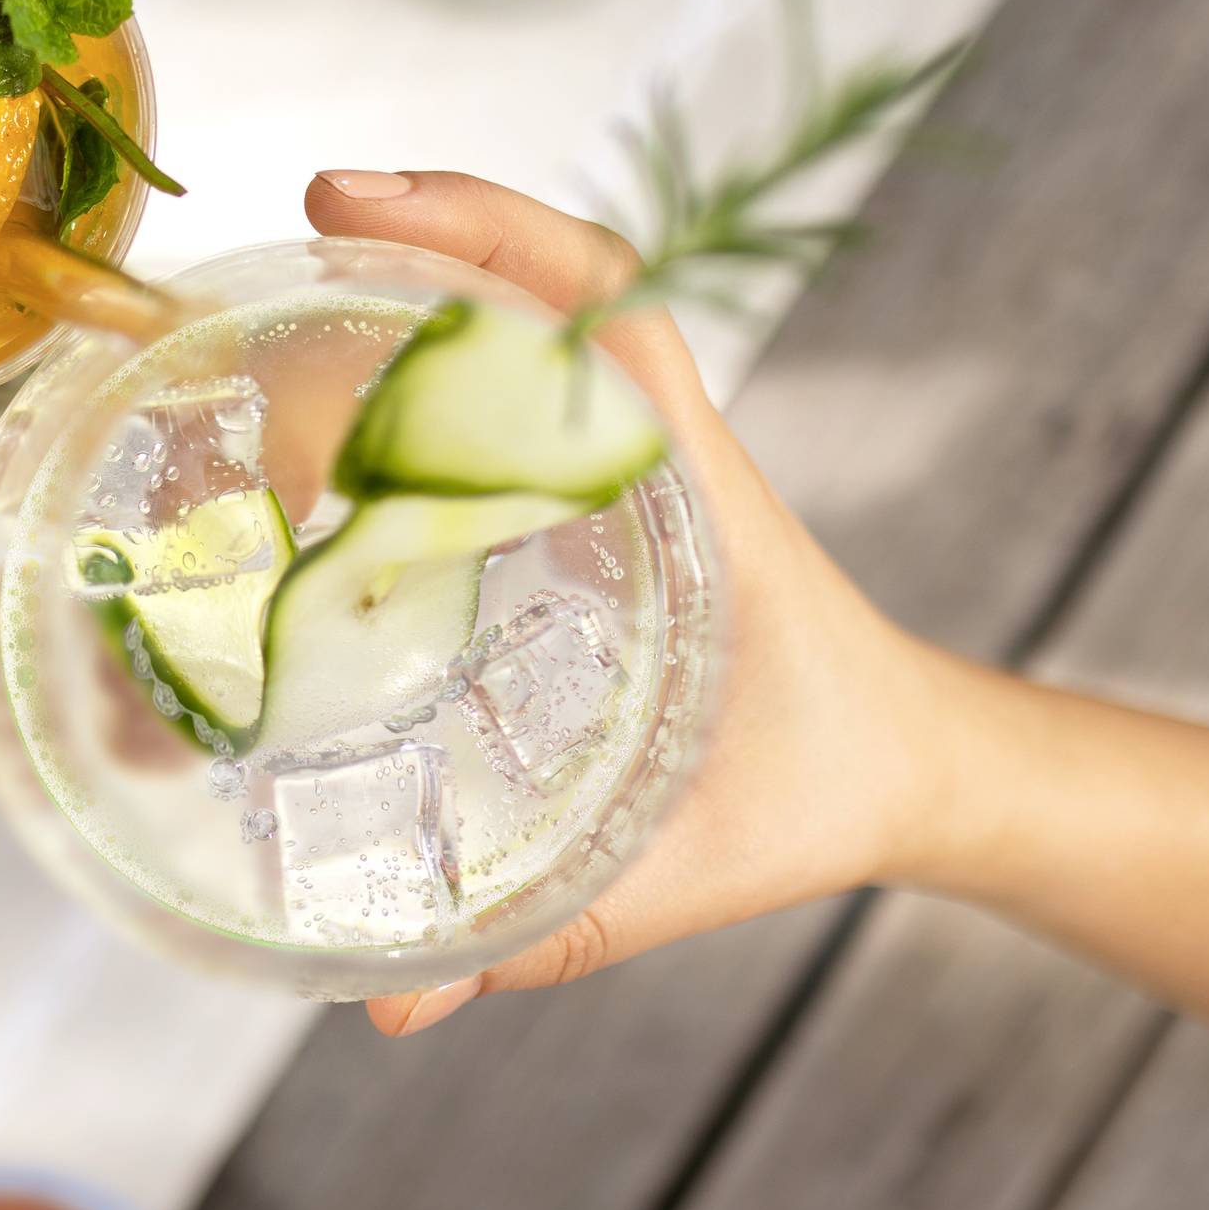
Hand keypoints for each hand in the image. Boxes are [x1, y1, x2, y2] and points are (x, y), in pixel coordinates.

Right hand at [301, 171, 961, 1034]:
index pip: (598, 301)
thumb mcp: (683, 876)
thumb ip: (545, 936)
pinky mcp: (608, 489)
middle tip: (294, 250)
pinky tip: (334, 422)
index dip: (480, 229)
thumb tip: (396, 1004)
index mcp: (689, 491)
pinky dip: (431, 369)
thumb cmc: (825, 795)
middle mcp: (656, 447)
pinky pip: (515, 395)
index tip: (358, 205)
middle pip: (536, 288)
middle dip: (416, 243)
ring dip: (415, 298)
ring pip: (521, 332)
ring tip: (292, 318)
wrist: (916, 773)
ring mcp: (631, 458)